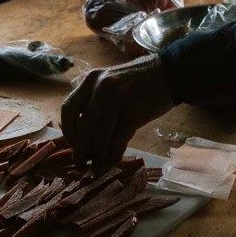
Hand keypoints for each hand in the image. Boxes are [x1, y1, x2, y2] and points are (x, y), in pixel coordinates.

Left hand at [61, 54, 176, 166]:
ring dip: (99, 154)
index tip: (72, 144)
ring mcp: (118, 99)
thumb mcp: (109, 82)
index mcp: (91, 80)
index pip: (68, 108)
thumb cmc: (136, 82)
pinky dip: (114, 152)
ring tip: (100, 163)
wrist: (167, 73)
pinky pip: (118, 139)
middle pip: (83, 126)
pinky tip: (115, 158)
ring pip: (100, 135)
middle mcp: (101, 88)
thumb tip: (80, 135)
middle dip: (81, 149)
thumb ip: (94, 101)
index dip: (68, 131)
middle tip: (81, 162)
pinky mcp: (135, 112)